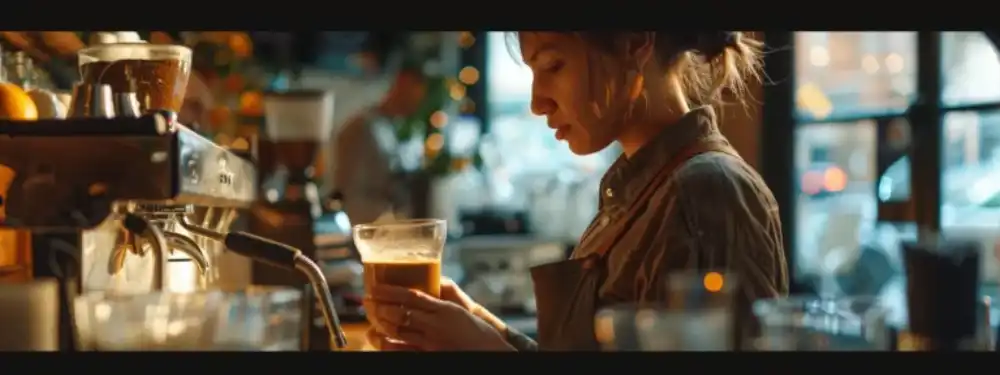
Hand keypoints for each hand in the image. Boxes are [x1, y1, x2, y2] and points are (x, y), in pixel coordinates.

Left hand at [367, 284, 513, 350]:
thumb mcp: (462, 310)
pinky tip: (378, 339)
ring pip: (398, 331)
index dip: (390, 291)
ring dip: (379, 324)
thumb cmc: (479, 333)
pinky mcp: (428, 356)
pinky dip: (387, 344)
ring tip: (371, 319)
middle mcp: (435, 325)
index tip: (376, 287)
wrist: (490, 354)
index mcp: (444, 309)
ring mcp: (430, 343)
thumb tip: (435, 282)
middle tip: (368, 301)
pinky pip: (402, 350)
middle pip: (400, 313)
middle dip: (380, 307)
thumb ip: (444, 298)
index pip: (411, 296)